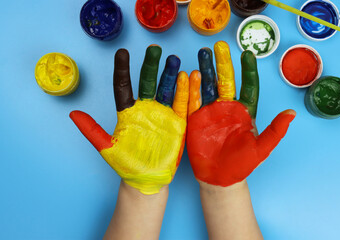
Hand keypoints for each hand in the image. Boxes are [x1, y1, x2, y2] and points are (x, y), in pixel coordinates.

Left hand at [70, 45, 188, 194]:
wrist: (146, 179)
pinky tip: (188, 77)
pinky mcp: (176, 122)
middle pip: (148, 82)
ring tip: (173, 60)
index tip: (122, 53)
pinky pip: (181, 104)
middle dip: (151, 66)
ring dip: (170, 75)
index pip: (124, 86)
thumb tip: (72, 113)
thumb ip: (91, 130)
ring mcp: (162, 114)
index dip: (123, 69)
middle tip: (154, 50)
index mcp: (127, 112)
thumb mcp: (107, 147)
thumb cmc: (126, 164)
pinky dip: (185, 91)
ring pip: (166, 89)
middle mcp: (145, 109)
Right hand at [187, 41, 295, 186]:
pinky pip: (192, 101)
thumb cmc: (242, 164)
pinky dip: (190, 89)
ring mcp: (211, 112)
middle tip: (219, 47)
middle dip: (223, 64)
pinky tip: (188, 75)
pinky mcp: (196, 119)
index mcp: (245, 112)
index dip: (248, 71)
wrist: (220, 178)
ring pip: (207, 86)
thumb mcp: (261, 148)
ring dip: (205, 70)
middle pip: (226, 81)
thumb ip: (275, 131)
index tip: (247, 54)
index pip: (248, 86)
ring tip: (202, 54)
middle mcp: (227, 108)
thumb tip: (292, 113)